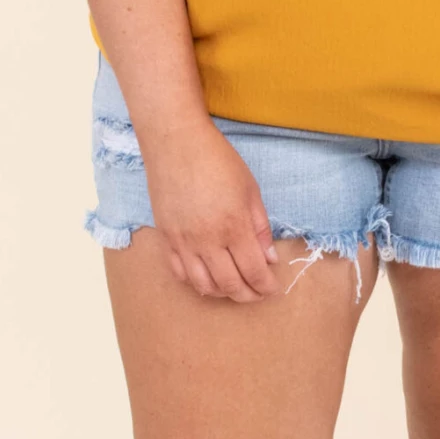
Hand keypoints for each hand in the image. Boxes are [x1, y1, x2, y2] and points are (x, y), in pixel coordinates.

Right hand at [138, 121, 282, 300]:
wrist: (176, 143)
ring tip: (234, 288)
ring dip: (222, 293)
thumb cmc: (217, 160)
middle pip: (230, 285)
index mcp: (234, 227)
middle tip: (257, 293)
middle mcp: (207, 240)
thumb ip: (260, 227)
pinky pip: (180, 272)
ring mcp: (183, 242)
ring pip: (203, 285)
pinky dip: (195, 282)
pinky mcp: (166, 238)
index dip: (266, 286)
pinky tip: (207, 278)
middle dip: (248, 295)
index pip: (254, 271)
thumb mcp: (250, 190)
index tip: (273, 288)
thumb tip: (269, 258)